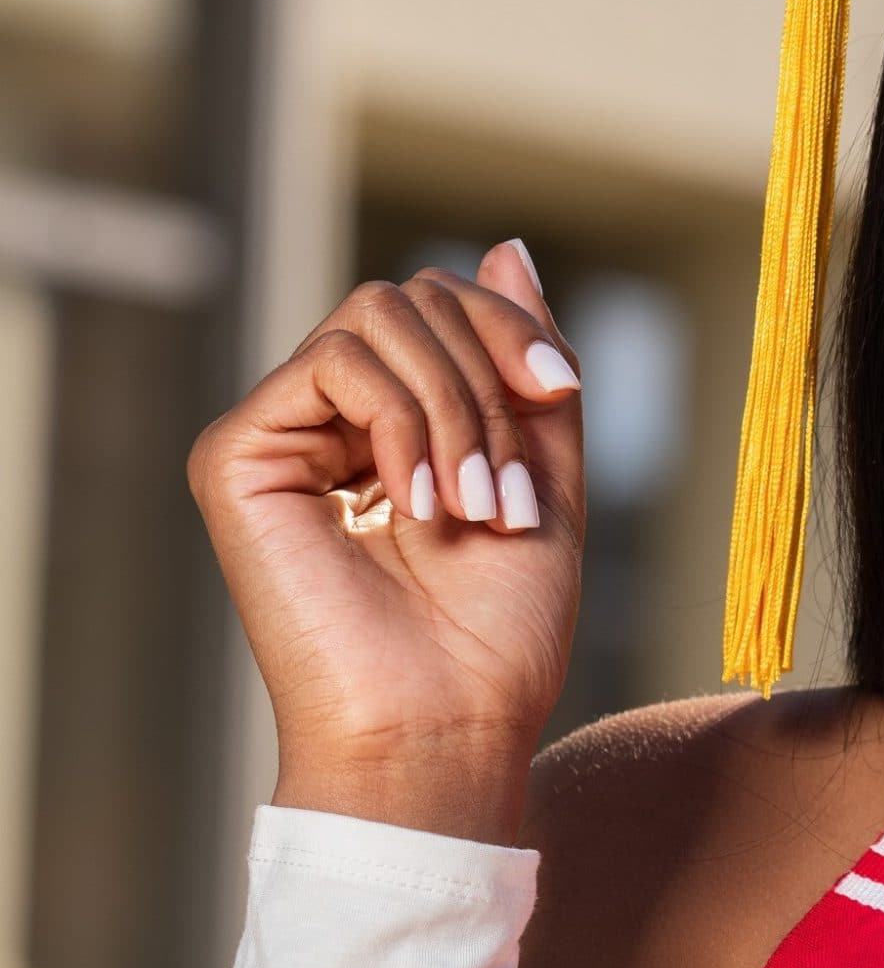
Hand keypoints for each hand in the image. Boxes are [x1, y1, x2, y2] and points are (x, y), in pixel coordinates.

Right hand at [189, 239, 585, 841]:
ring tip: (474, 505)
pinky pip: (334, 360)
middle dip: (488, 375)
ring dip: (454, 407)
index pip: (448, 304)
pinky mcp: (238, 455)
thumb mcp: (549, 471)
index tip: (561, 391)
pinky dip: (401, 420)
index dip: (513, 330)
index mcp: (401, 423)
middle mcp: (334, 419)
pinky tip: (417, 501)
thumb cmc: (499, 628)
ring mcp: (283, 433)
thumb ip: (528, 364)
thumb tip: (506, 246)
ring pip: (380, 315)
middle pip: (416, 296)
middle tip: (509, 487)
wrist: (448, 722)